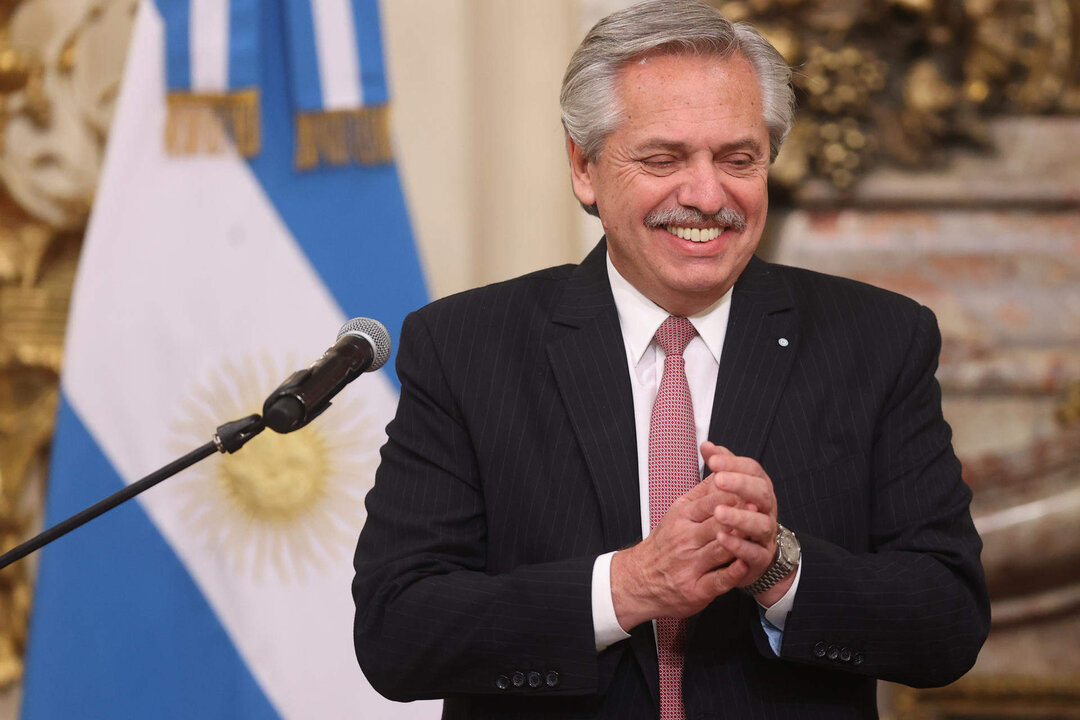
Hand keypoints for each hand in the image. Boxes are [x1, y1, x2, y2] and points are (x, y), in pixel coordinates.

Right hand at [610, 471, 751, 629]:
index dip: (731, 493)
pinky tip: (744, 564)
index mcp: (682, 517)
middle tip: (759, 504)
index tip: (750, 486)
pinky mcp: (697, 589)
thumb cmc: (664, 545)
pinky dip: (732, 572)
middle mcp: (685, 539)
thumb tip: (722, 470)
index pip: (710, 501)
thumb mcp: (677, 513)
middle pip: (716, 523)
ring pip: (719, 549)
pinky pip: (717, 580)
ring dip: (738, 540)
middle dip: (737, 514)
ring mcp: (691, 564)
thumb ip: (702, 494)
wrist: (640, 580)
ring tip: (756, 531)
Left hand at [701, 442, 792, 605]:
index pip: (753, 470)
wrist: (748, 553)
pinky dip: (739, 546)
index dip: (734, 463)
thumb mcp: (727, 488)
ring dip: (740, 517)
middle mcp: (767, 510)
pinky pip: (754, 552)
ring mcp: (766, 534)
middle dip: (741, 485)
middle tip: (719, 478)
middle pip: (762, 493)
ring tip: (719, 512)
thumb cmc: (736, 513)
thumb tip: (706, 445)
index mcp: (759, 489)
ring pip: (760, 524)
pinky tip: (722, 537)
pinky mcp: (761, 558)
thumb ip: (720, 467)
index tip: (713, 460)